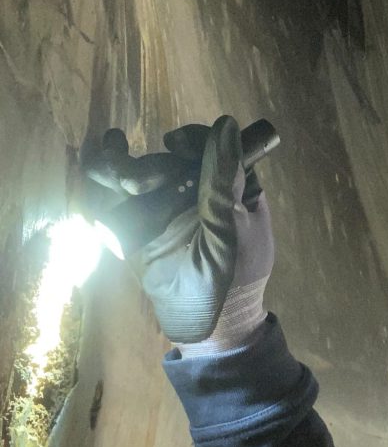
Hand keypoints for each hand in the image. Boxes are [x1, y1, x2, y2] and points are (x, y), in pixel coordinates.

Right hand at [86, 116, 273, 347]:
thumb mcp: (231, 226)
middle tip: (138, 182)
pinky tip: (94, 161)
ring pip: (140, 175)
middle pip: (168, 161)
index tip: (175, 143)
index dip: (192, 141)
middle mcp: (194, 192)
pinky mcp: (137, 226)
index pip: (208, 149)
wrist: (209, 323)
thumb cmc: (234, 276)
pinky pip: (117, 199)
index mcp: (227, 188)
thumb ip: (223, 179)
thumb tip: (227, 124)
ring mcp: (165, 208)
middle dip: (152, 166)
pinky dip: (103, 182)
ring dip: (123, 169)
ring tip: (112, 170)